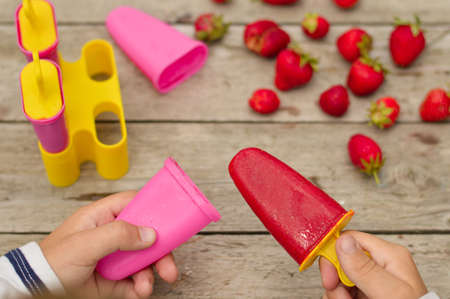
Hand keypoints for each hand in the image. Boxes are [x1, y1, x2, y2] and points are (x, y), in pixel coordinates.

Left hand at [40, 191, 177, 298]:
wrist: (37, 293)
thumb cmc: (52, 262)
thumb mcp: (84, 243)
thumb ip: (118, 234)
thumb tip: (150, 234)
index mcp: (102, 218)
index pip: (133, 205)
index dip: (153, 209)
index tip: (171, 219)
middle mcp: (111, 236)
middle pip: (146, 236)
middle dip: (160, 251)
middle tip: (169, 266)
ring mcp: (113, 259)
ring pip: (144, 261)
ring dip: (151, 273)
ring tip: (146, 286)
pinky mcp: (113, 281)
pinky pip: (135, 282)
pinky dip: (141, 287)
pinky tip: (139, 291)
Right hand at [320, 231, 427, 298]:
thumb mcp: (388, 291)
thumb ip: (365, 267)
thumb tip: (343, 240)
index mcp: (390, 255)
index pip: (351, 239)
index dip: (334, 254)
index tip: (329, 277)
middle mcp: (380, 265)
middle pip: (341, 260)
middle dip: (335, 279)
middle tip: (341, 296)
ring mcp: (372, 281)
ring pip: (339, 278)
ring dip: (337, 292)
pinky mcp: (366, 293)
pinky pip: (342, 290)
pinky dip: (339, 298)